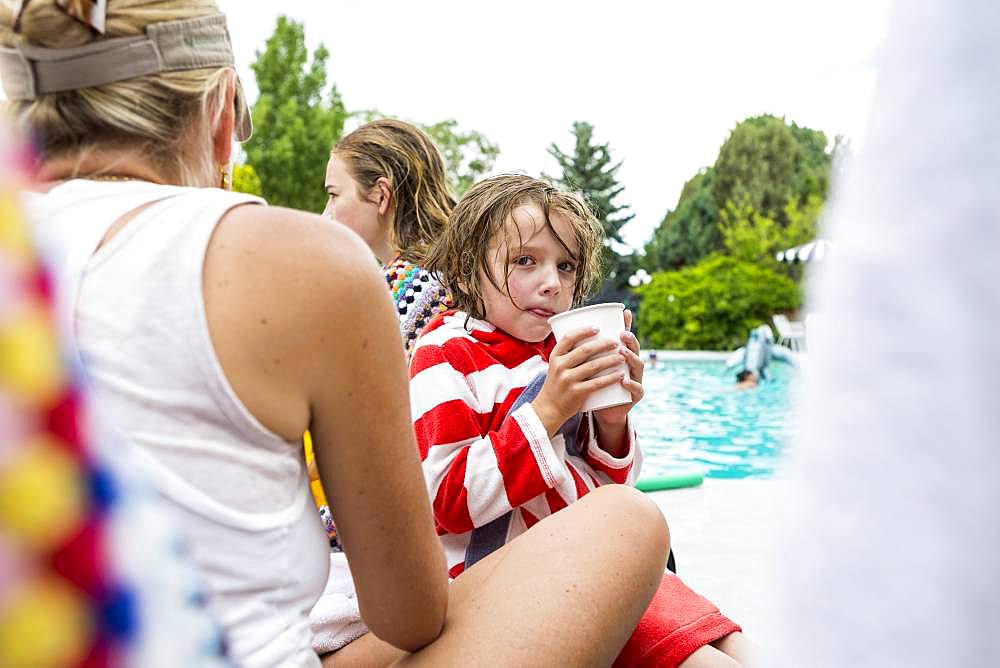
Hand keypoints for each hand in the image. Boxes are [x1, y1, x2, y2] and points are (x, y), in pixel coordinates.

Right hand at [532, 325, 629, 436]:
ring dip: (610, 360)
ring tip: (622, 357)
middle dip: (603, 344)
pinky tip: (620, 375)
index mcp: (555, 356)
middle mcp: (560, 366)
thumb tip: (589, 338)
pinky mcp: (576, 392)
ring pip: (593, 366)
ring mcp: (567, 379)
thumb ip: (569, 354)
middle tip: (616, 342)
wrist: (549, 408)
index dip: (584, 331)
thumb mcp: (556, 366)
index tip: (598, 327)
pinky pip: (597, 383)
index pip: (569, 337)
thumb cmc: (557, 384)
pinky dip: (610, 378)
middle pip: (585, 350)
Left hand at [593, 309, 643, 427]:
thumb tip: (565, 330)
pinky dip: (631, 384)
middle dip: (630, 340)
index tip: (624, 312)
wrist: (603, 410)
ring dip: (631, 358)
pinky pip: (636, 389)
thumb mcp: (590, 367)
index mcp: (622, 356)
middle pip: (635, 349)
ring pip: (638, 366)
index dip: (627, 325)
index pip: (625, 338)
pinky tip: (624, 380)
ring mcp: (635, 379)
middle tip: (622, 334)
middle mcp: (631, 365)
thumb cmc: (595, 385)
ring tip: (622, 352)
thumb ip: (585, 352)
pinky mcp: (635, 396)